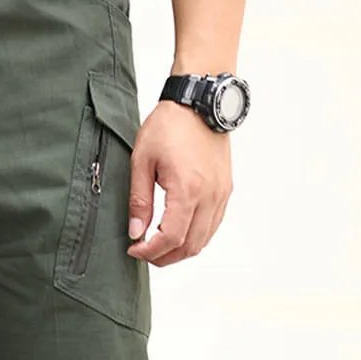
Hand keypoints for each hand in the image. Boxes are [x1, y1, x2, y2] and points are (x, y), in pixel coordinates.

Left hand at [126, 101, 232, 265]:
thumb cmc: (170, 125)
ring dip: (181, 250)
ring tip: (158, 246)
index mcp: (188, 189)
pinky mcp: (225, 189)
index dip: (150, 251)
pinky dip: (196, 236)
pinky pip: (213, 225)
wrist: (198, 103)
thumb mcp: (142, 161)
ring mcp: (221, 193)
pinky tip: (178, 232)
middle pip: (190, 245)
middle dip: (164, 257)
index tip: (135, 249)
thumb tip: (136, 231)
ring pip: (204, 239)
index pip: (171, 238)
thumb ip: (139, 201)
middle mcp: (210, 195)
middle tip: (144, 253)